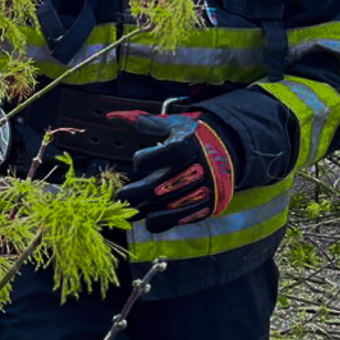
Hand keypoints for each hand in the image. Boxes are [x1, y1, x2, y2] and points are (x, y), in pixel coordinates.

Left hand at [106, 110, 235, 231]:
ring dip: (141, 210)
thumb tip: (111, 117)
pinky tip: (150, 213)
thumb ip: (144, 122)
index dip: (142, 161)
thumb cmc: (193, 137)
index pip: (155, 159)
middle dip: (132, 194)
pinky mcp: (202, 208)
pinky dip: (157, 220)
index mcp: (186, 146)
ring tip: (132, 205)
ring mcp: (199, 191)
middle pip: (153, 189)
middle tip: (122, 194)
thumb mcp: (173, 124)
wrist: (228, 151)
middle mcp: (194, 170)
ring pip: (160, 210)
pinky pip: (172, 222)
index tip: (139, 161)